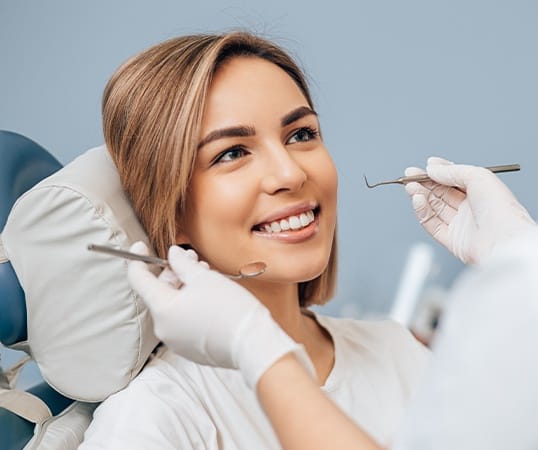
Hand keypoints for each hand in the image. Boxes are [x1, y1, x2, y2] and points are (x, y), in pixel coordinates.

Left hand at [127, 242, 313, 387]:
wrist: (253, 344)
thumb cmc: (230, 309)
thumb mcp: (204, 278)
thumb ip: (182, 263)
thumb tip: (173, 255)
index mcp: (162, 309)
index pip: (138, 280)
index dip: (138, 259)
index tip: (141, 246)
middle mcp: (164, 328)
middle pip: (159, 293)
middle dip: (173, 272)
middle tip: (192, 259)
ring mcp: (176, 341)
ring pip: (173, 307)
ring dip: (184, 288)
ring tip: (205, 276)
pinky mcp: (190, 349)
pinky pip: (183, 322)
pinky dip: (190, 306)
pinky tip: (208, 297)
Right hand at [405, 157, 535, 263]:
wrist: (504, 241)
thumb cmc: (501, 210)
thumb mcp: (478, 177)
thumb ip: (452, 171)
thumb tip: (432, 168)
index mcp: (481, 193)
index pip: (455, 180)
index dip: (439, 173)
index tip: (425, 167)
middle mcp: (470, 209)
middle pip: (441, 194)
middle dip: (424, 183)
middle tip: (410, 176)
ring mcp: (460, 225)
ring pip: (434, 208)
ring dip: (420, 195)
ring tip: (410, 187)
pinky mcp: (451, 240)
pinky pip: (431, 224)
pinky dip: (422, 211)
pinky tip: (417, 200)